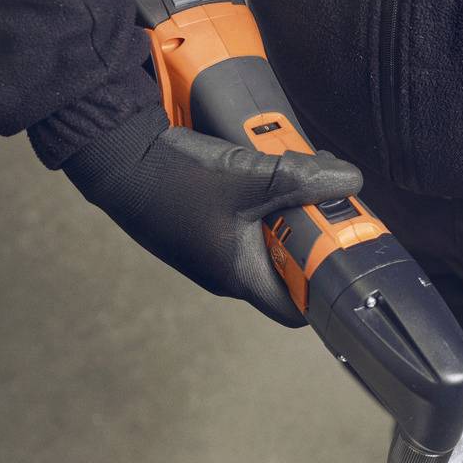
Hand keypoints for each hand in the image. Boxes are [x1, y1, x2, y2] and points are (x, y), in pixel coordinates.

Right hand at [61, 107, 363, 325]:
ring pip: (267, 239)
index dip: (323, 290)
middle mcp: (226, 272)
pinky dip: (264, 200)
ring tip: (302, 178)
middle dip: (311, 237)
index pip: (296, 309)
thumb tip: (349, 181)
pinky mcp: (203, 226)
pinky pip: (246, 222)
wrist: (112, 153)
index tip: (344, 258)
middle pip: (287, 267)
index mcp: (239, 277)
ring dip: (288, 211)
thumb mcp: (248, 178)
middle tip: (328, 206)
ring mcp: (213, 249)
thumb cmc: (169, 179)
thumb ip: (303, 179)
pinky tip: (270, 171)